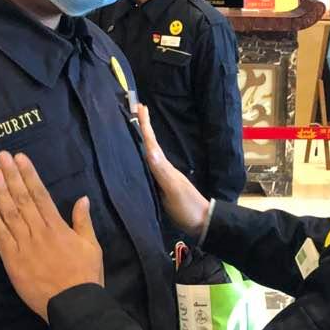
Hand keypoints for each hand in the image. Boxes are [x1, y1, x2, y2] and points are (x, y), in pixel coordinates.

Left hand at [0, 151, 104, 319]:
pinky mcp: (13, 261)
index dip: (29, 175)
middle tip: (1, 156)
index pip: (40, 194)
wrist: (74, 305)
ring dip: (0, 191)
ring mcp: (24, 246)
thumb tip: (82, 198)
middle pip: (22, 199)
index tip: (20, 158)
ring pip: (10, 213)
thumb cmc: (85, 276)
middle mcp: (39, 232)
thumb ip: (83, 222)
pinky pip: (0, 235)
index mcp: (58, 227)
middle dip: (12, 176)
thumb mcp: (92, 246)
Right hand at [136, 104, 210, 232]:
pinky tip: (134, 158)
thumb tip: (150, 151)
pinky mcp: (159, 188)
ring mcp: (161, 178)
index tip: (139, 106)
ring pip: (146, 155)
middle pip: (148, 145)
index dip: (145, 125)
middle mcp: (162, 169)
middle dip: (140, 128)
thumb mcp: (174, 189)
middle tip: (131, 110)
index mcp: (164, 167)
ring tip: (128, 129)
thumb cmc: (187, 206)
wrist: (201, 223)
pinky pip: (146, 168)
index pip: (152, 143)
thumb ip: (163, 172)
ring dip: (139, 141)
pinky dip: (139, 159)